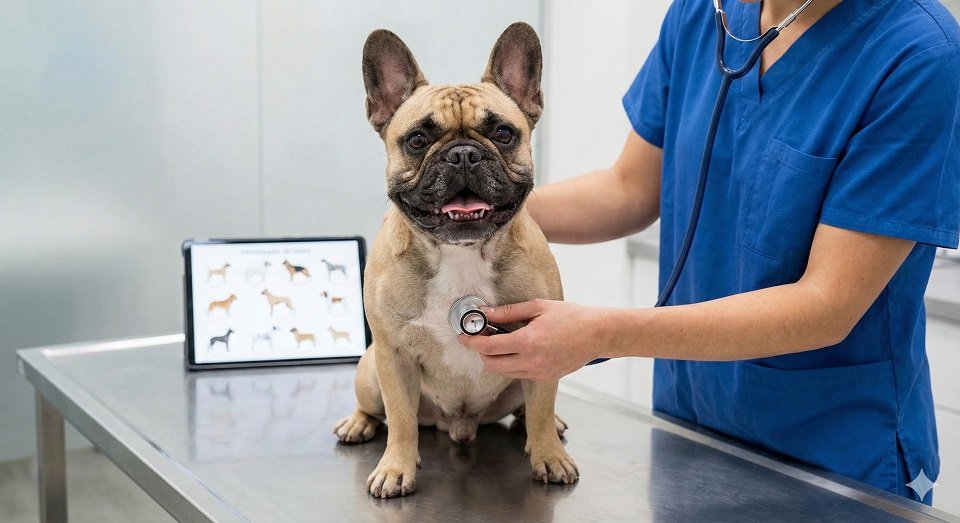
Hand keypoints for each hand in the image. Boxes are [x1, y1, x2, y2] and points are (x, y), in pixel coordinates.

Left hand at [457, 299, 605, 381]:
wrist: (597, 335)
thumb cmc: (570, 317)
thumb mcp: (538, 307)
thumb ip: (508, 312)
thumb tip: (484, 313)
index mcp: (527, 342)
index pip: (488, 347)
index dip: (471, 342)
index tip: (462, 336)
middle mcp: (531, 362)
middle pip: (491, 364)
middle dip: (481, 352)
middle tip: (481, 337)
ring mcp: (538, 373)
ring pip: (504, 372)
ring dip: (495, 359)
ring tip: (499, 341)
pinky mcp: (545, 378)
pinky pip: (519, 374)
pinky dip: (511, 364)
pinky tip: (516, 349)